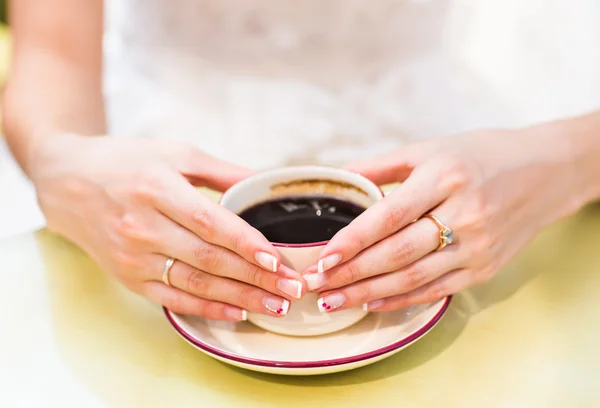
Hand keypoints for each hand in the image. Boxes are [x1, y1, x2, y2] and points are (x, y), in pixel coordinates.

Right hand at [32, 134, 304, 319]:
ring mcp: (132, 257)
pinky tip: (237, 313)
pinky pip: (172, 300)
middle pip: (208, 259)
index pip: (209, 222)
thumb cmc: (126, 162)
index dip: (245, 243)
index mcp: (156, 188)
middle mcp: (142, 226)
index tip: (278, 259)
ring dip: (239, 298)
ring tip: (276, 305)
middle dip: (255, 277)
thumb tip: (267, 182)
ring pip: (195, 284)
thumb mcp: (174, 153)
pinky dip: (206, 309)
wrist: (67, 182)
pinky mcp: (127, 277)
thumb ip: (222, 171)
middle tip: (292, 288)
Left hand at [304, 127, 580, 311]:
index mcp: (445, 177)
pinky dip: (402, 298)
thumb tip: (339, 175)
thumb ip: (382, 163)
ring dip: (368, 292)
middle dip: (351, 273)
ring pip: (413, 277)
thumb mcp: (430, 148)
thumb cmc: (480, 155)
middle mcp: (464, 214)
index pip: (388, 216)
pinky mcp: (486, 267)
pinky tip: (373, 302)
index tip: (323, 257)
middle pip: (397, 253)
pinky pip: (437, 289)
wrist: (544, 172)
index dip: (353, 240)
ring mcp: (478, 245)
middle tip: (316, 285)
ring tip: (334, 300)